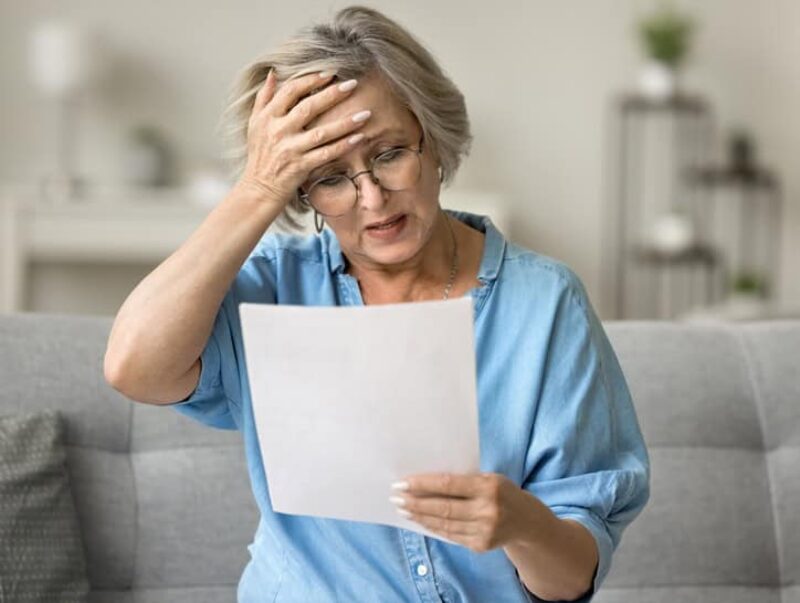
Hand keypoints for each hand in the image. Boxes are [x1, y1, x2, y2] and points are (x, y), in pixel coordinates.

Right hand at [237, 69, 370, 205]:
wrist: (258, 189)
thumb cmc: (260, 156)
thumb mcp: (255, 124)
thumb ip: (264, 98)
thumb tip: (274, 73)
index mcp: (268, 117)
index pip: (290, 91)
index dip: (311, 80)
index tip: (330, 73)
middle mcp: (278, 131)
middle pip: (308, 107)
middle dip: (332, 94)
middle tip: (352, 84)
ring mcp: (290, 150)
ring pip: (322, 132)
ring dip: (345, 122)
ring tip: (366, 113)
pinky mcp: (301, 167)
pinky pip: (326, 154)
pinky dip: (343, 145)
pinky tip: (359, 137)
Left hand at [389, 472, 544, 552]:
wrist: (527, 521)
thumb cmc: (501, 492)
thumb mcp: (488, 478)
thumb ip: (463, 481)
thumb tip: (424, 482)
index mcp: (489, 486)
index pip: (448, 484)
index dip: (423, 484)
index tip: (402, 483)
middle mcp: (488, 510)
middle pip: (443, 507)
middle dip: (416, 503)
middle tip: (396, 498)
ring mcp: (485, 530)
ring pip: (444, 524)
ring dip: (420, 517)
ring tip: (403, 509)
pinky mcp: (481, 546)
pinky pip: (451, 535)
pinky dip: (433, 527)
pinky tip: (421, 521)